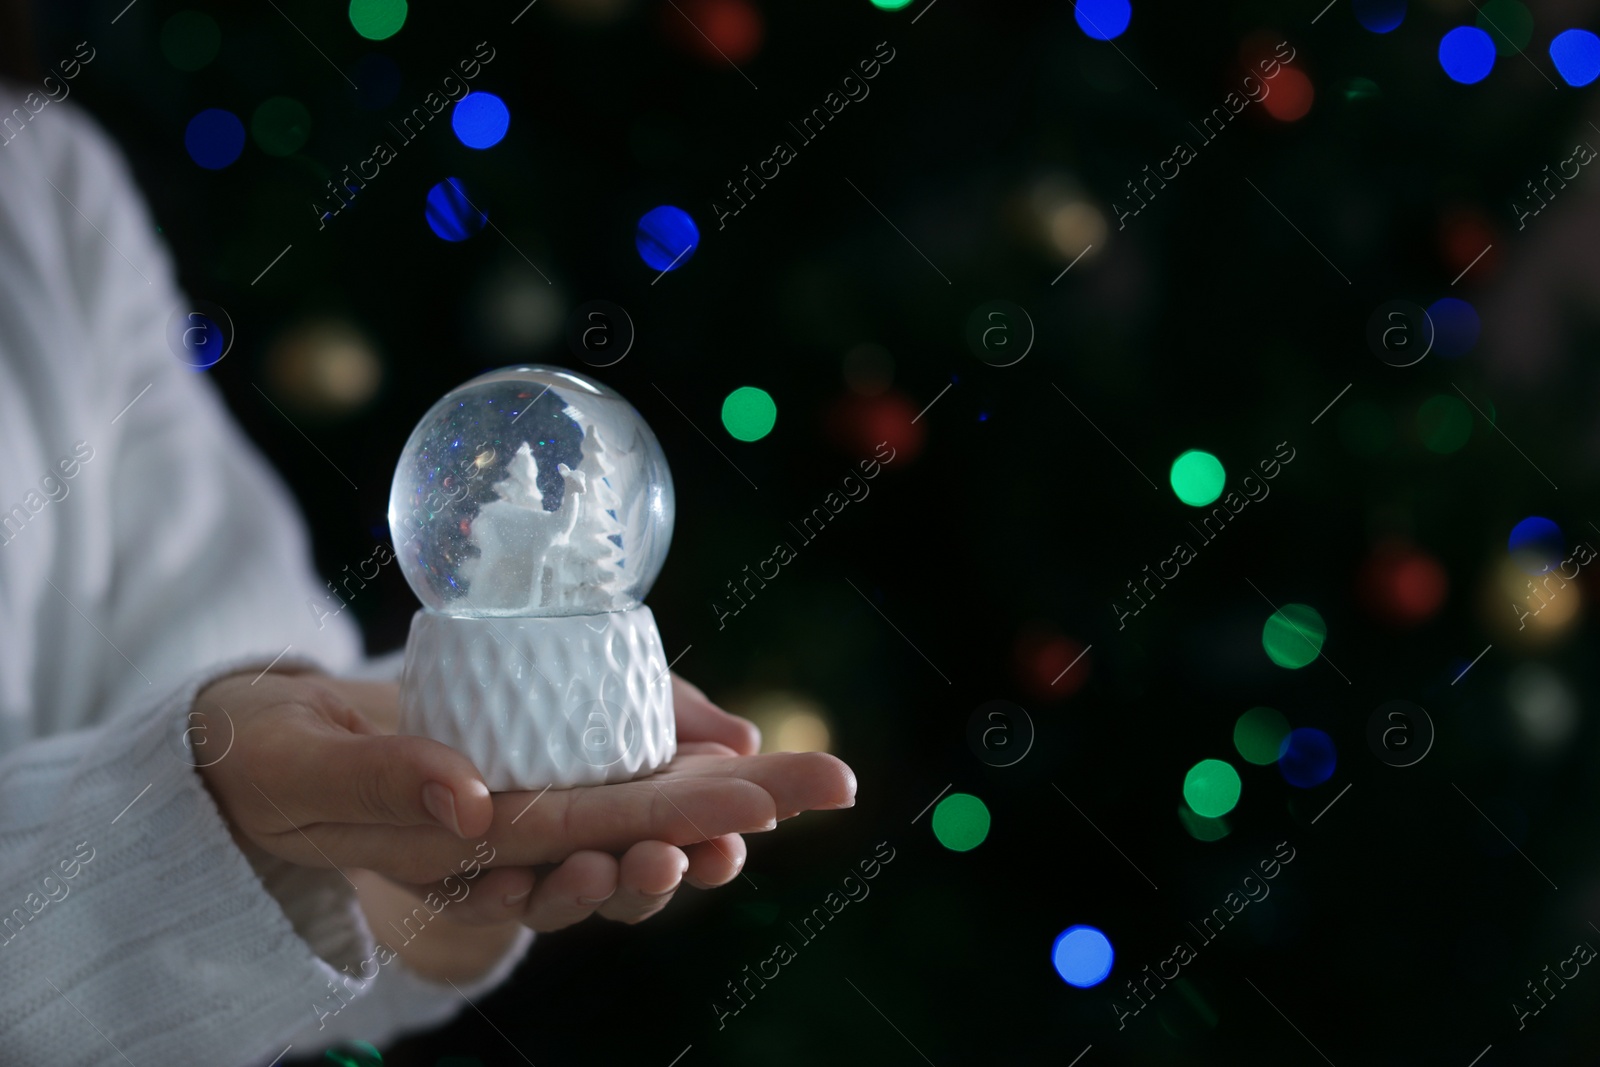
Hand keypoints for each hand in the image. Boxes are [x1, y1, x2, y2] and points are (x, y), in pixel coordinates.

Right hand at [192, 670, 853, 969]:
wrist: (251, 761)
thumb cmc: (267, 765)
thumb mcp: (303, 769)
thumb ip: (379, 781)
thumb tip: (473, 803)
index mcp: (468, 851)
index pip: (591, 838)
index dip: (679, 823)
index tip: (758, 809)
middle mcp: (511, 843)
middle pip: (638, 835)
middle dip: (735, 811)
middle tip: (828, 781)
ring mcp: (518, 815)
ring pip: (628, 820)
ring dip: (708, 802)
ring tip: (780, 779)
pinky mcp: (513, 780)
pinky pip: (598, 778)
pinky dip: (660, 756)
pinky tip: (718, 740)